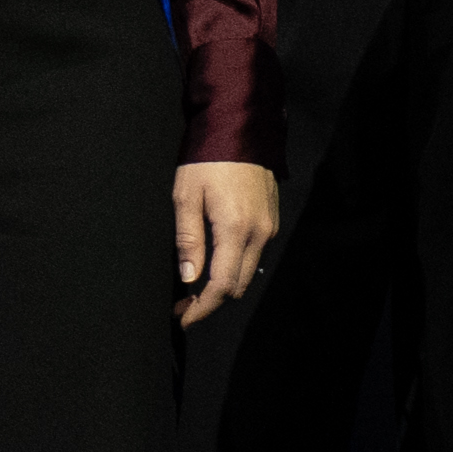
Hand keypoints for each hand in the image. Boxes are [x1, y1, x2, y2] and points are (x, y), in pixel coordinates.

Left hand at [172, 158, 278, 327]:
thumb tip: (189, 278)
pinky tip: (211, 269)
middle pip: (237, 286)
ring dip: (222, 288)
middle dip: (210, 303)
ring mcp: (269, 229)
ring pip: (247, 274)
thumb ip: (188, 240)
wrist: (240, 133)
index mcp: (236, 230)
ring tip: (191, 292)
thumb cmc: (206, 162)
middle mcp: (260, 235)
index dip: (201, 308)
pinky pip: (253, 258)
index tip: (182, 318)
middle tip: (181, 307)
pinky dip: (233, 270)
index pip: (221, 285)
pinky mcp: (271, 223)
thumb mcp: (185, 198)